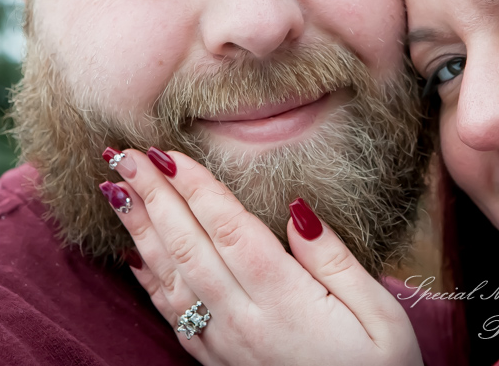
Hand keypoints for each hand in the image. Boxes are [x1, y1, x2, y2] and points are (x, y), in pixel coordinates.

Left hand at [101, 148, 422, 365]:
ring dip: (141, 232)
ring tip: (116, 192)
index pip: (232, 230)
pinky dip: (149, 282)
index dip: (196, 188)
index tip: (166, 153)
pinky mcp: (219, 361)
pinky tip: (134, 255)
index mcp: (287, 301)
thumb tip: (297, 212)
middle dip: (155, 197)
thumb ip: (335, 261)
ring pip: (173, 278)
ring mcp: (227, 344)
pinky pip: (174, 316)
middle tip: (124, 157)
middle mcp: (246, 321)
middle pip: (191, 247)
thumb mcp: (382, 316)